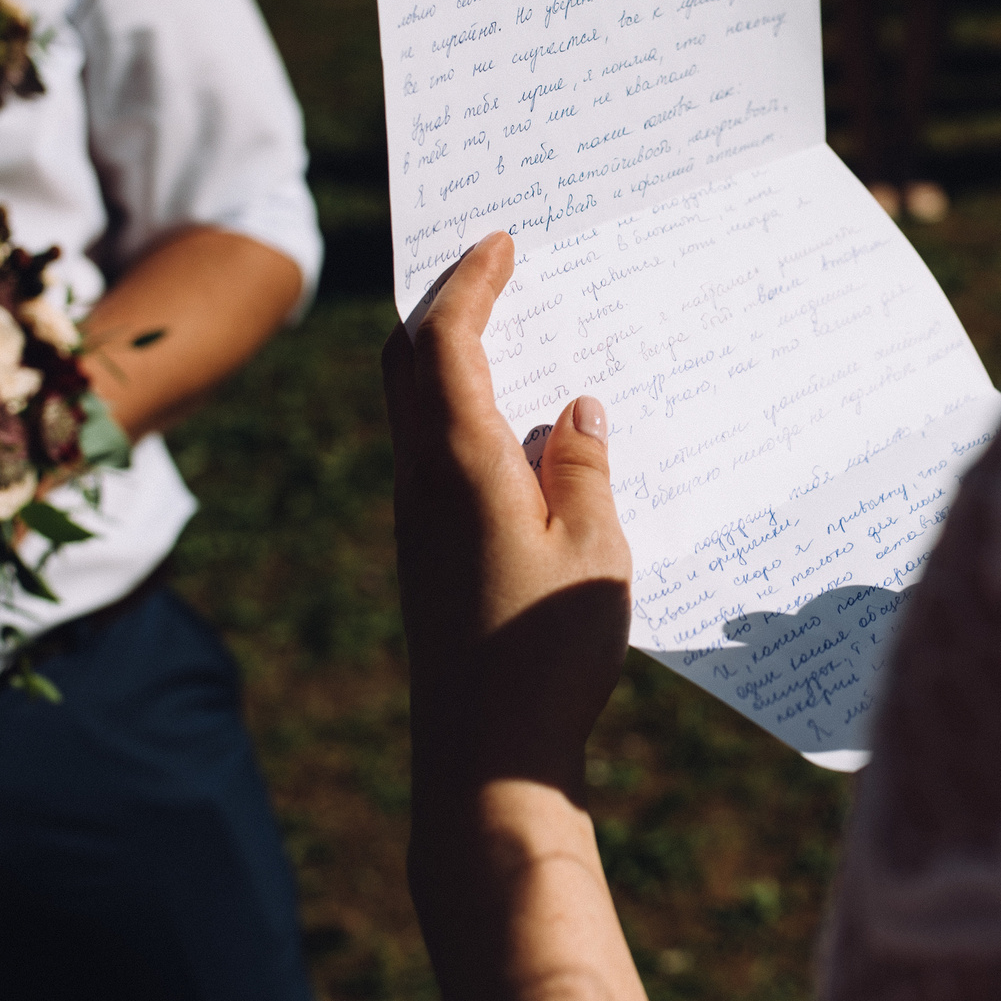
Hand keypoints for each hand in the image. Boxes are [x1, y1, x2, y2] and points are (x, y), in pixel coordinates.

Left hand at [382, 232, 631, 807]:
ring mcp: (416, 520)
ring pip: (412, 408)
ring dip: (448, 357)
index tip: (499, 241)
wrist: (485, 758)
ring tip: (508, 330)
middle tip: (491, 267)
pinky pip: (430, 452)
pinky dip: (458, 410)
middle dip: (443, 303)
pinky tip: (513, 428)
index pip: (445, 342)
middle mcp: (421, 482)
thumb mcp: (594, 550)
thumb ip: (582, 467)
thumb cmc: (546, 654)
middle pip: (406, 363)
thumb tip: (573, 408)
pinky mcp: (426, 553)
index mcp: (459, 465)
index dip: (469, 282)